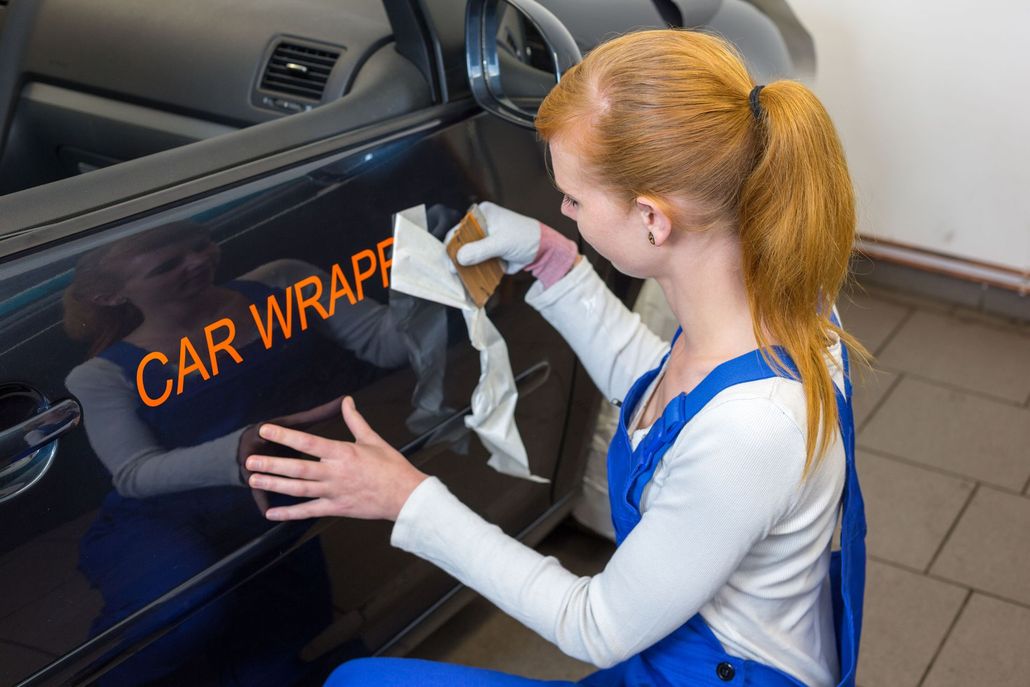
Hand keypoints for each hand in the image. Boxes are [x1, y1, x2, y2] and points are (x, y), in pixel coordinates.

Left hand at [244, 396, 428, 521]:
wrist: (406, 496)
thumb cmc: (391, 466)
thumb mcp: (373, 439)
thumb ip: (355, 420)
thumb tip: (346, 401)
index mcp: (343, 453)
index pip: (308, 442)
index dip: (285, 436)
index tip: (266, 431)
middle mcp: (335, 473)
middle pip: (298, 468)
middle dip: (272, 464)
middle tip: (249, 461)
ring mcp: (334, 492)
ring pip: (299, 489)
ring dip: (275, 485)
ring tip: (254, 481)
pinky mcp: (336, 508)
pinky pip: (309, 512)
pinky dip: (289, 514)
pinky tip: (271, 513)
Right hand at [446, 201, 541, 274]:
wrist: (542, 249)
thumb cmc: (525, 238)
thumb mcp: (502, 242)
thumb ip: (480, 250)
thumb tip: (460, 258)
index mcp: (481, 214)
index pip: (459, 228)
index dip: (453, 245)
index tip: (450, 261)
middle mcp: (479, 226)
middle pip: (461, 243)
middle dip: (457, 258)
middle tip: (454, 273)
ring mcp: (483, 240)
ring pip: (467, 255)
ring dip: (464, 267)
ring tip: (461, 279)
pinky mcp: (487, 253)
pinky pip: (476, 263)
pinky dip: (473, 271)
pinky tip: (470, 281)